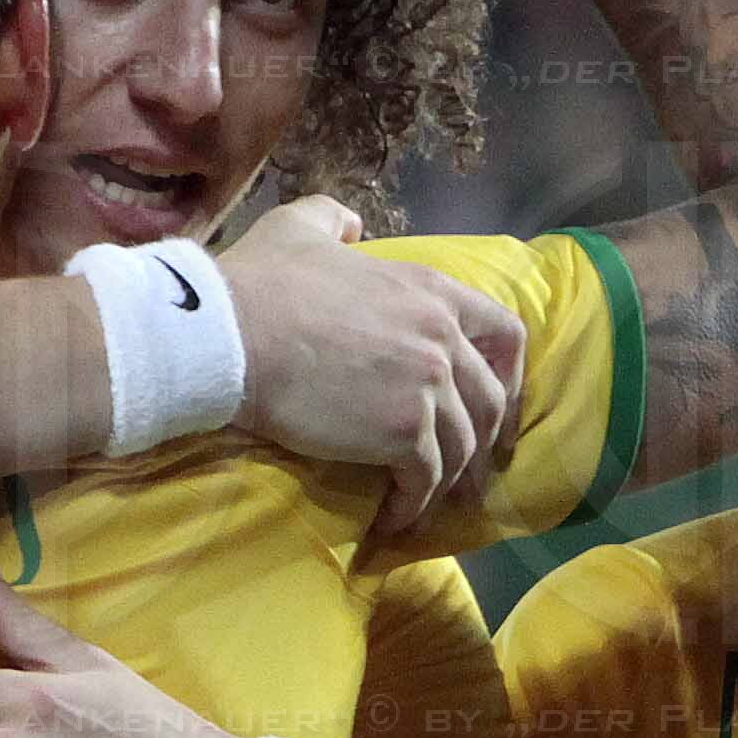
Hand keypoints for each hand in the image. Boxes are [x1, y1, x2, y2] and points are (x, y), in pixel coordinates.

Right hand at [210, 196, 528, 542]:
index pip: (505, 334)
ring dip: (445, 479)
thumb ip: (334, 219)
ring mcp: (427, 386)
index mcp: (430, 290)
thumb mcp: (300, 228)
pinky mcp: (403, 432)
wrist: (228, 334)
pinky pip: (426, 480)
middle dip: (483, 439)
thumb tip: (352, 226)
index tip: (497, 404)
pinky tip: (394, 517)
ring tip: (422, 499)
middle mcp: (441, 337)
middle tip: (464, 466)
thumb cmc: (258, 283)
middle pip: (490, 400)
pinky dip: (414, 505)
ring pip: (461, 446)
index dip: (509, 375)